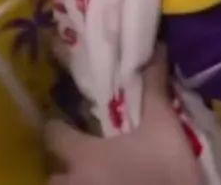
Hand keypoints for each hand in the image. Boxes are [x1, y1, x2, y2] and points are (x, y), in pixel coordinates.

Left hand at [45, 49, 200, 184]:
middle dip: (61, 165)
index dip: (57, 128)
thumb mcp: (165, 127)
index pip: (52, 135)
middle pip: (51, 172)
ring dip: (70, 183)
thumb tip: (156, 49)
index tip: (64, 123)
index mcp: (85, 155)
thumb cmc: (168, 172)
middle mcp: (73, 182)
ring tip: (89, 177)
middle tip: (77, 157)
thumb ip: (154, 89)